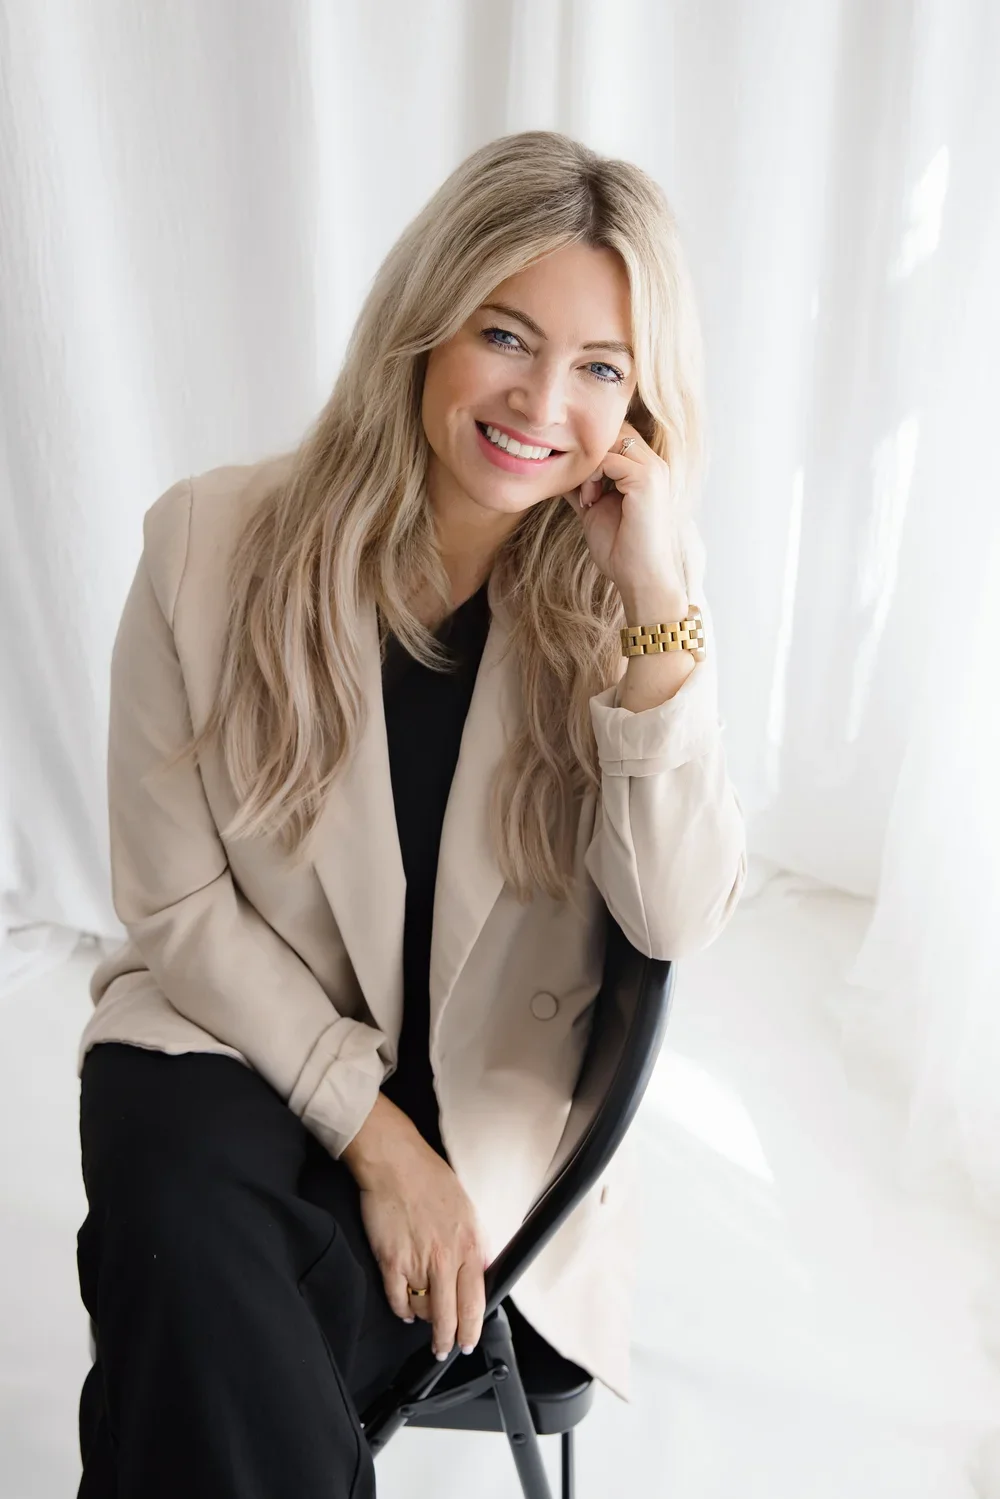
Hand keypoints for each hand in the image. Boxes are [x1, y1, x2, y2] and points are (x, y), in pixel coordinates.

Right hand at [341, 1093, 486, 1359]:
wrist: (395, 1162)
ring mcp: (415, 1262)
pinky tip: (405, 1309)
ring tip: (424, 1318)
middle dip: (446, 1340)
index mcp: (468, 1245)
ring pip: (422, 1311)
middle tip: (445, 1348)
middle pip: (447, 1316)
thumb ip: (475, 1243)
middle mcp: (444, 1259)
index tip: (468, 1340)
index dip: (471, 1329)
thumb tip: (482, 1270)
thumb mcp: (467, 1208)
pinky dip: (401, 1309)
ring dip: (424, 1319)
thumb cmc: (430, 1178)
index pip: (475, 1302)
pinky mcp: (389, 1261)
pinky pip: (397, 1300)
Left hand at [564, 419, 686, 610]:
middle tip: (579, 488)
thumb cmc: (620, 549)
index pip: (616, 435)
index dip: (591, 453)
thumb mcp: (593, 508)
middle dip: (588, 454)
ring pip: (610, 441)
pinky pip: (609, 459)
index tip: (579, 486)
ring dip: (589, 465)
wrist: (639, 577)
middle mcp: (654, 463)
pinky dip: (592, 476)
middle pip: (613, 430)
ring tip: (587, 496)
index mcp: (646, 469)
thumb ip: (581, 485)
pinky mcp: (647, 479)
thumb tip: (555, 470)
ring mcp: (654, 469)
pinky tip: (591, 501)